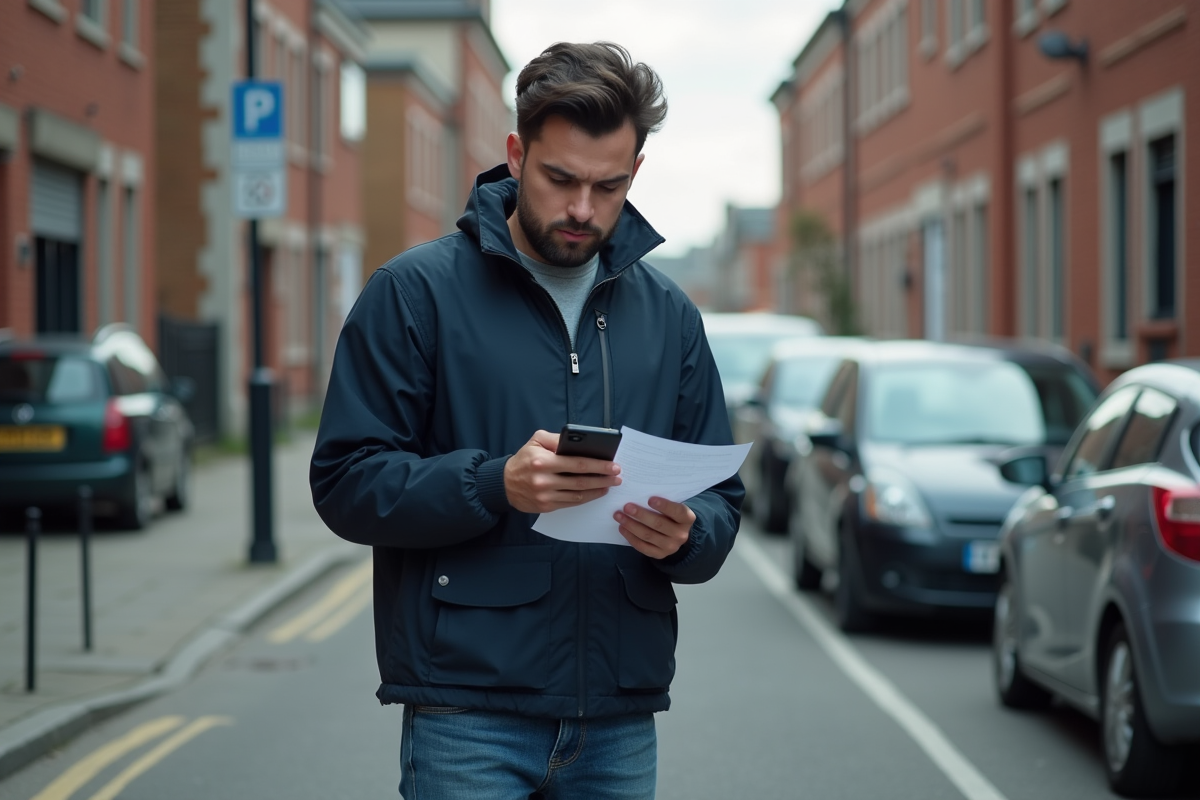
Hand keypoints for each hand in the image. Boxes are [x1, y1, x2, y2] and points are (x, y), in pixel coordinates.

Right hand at [504, 430, 621, 513]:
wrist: (504, 484)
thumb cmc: (524, 460)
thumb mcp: (535, 441)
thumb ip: (556, 439)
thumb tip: (579, 441)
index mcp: (543, 461)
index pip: (576, 463)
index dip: (597, 465)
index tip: (613, 465)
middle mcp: (544, 480)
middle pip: (580, 481)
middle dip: (602, 479)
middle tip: (617, 476)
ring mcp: (545, 495)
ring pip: (578, 495)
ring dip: (597, 490)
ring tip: (610, 484)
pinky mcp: (546, 507)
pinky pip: (571, 503)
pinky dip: (586, 498)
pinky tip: (595, 492)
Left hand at [614, 497, 694, 559]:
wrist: (677, 534)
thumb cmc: (671, 515)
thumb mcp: (674, 506)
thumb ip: (664, 501)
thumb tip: (641, 492)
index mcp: (687, 519)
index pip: (678, 512)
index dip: (664, 506)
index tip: (650, 499)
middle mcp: (681, 534)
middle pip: (659, 524)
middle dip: (641, 515)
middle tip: (626, 507)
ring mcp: (670, 547)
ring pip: (648, 535)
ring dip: (631, 525)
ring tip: (619, 516)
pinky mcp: (659, 554)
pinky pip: (643, 547)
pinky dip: (631, 537)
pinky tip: (622, 528)